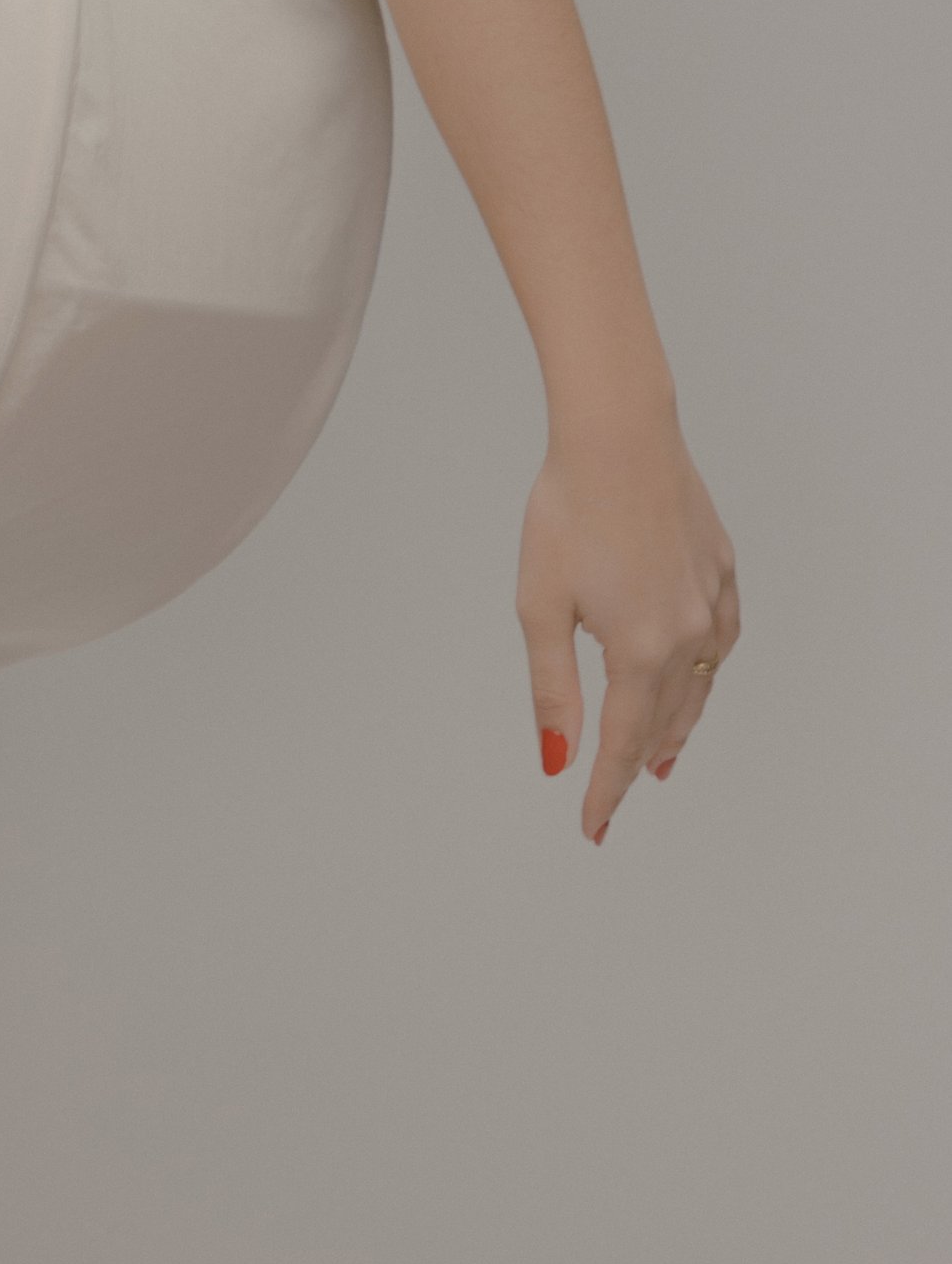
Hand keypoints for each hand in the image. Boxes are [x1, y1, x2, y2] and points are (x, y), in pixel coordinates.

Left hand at [517, 405, 739, 839]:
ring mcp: (713, 602)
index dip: (606, 791)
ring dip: (677, 724)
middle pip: (663, 719)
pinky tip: (696, 673)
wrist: (619, 435)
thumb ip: (552, 688)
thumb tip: (558, 758)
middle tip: (619, 793)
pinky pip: (720, 641)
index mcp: (640, 650)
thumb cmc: (567, 510)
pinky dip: (706, 671)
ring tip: (660, 753)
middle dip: (637, 760)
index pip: (622, 744)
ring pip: (700, 685)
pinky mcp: (722, 570)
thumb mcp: (540, 604)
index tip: (592, 828)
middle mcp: (688, 635)